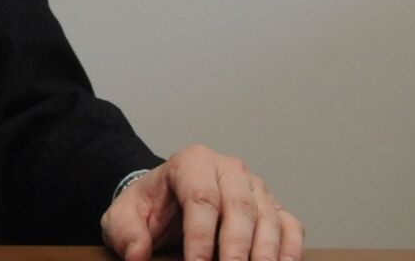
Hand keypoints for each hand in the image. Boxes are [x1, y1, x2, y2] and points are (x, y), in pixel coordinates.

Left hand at [101, 144, 303, 260]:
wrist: (167, 201)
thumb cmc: (150, 207)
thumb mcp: (124, 216)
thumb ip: (125, 233)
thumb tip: (137, 255)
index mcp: (191, 162)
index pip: (201, 198)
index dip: (200, 237)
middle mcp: (228, 169)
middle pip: (240, 207)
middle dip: (236, 249)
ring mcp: (255, 186)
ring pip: (268, 218)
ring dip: (265, 254)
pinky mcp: (272, 206)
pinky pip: (290, 226)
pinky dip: (290, 251)